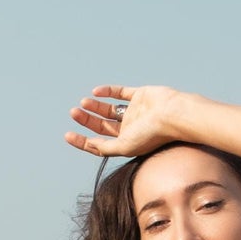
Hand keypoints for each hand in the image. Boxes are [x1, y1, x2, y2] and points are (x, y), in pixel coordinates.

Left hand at [64, 85, 180, 158]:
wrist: (172, 115)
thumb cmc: (151, 135)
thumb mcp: (125, 147)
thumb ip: (106, 148)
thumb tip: (90, 145)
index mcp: (126, 144)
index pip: (99, 144)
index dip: (82, 141)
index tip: (67, 135)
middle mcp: (129, 129)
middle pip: (102, 125)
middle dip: (87, 120)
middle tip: (74, 112)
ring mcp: (134, 112)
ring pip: (109, 109)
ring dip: (95, 106)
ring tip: (83, 103)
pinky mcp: (140, 95)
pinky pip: (120, 93)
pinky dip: (108, 91)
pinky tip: (96, 92)